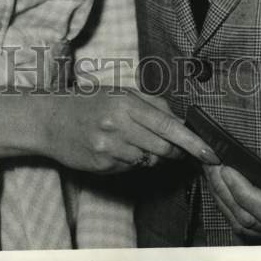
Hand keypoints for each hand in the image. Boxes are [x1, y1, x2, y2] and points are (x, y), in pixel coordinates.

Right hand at [39, 87, 219, 173]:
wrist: (50, 120)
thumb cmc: (88, 102)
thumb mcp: (119, 92)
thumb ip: (151, 104)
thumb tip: (179, 121)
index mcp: (125, 103)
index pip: (168, 126)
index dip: (192, 142)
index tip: (210, 153)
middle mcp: (118, 126)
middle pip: (163, 147)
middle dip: (174, 150)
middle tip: (174, 147)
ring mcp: (109, 148)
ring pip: (148, 160)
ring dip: (151, 155)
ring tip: (134, 141)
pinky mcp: (102, 165)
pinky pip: (130, 168)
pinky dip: (132, 161)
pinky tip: (118, 148)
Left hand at [204, 135, 260, 242]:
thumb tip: (245, 162)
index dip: (244, 191)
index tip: (227, 167)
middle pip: (252, 221)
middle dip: (226, 190)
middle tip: (210, 162)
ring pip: (246, 226)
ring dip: (224, 198)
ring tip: (212, 170)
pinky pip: (251, 225)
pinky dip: (233, 205)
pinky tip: (224, 184)